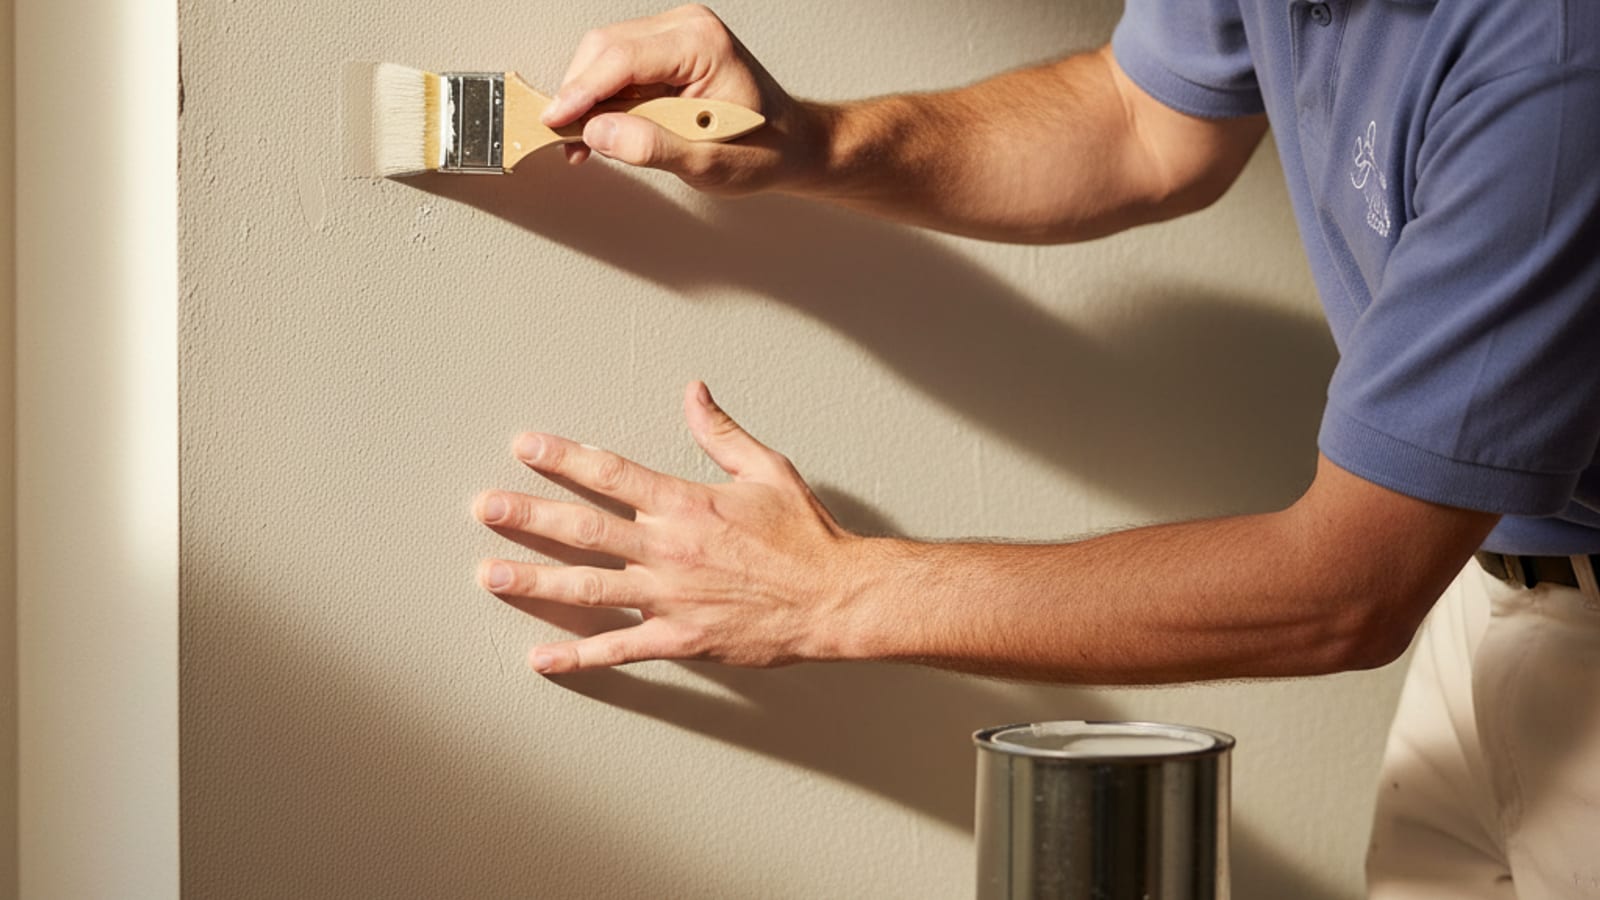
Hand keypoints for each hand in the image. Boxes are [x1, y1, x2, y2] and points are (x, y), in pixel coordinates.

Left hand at [475, 382, 863, 673]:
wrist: (835, 598)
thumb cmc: (805, 535)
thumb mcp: (768, 470)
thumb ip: (721, 433)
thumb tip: (693, 392)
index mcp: (687, 504)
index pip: (611, 473)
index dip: (563, 457)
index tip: (525, 446)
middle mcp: (669, 549)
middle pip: (583, 528)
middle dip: (528, 515)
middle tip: (486, 507)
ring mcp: (670, 597)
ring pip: (588, 587)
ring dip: (535, 581)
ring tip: (490, 575)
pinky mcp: (680, 639)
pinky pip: (619, 648)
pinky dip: (578, 656)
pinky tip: (541, 658)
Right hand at [541, 4, 824, 193]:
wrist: (792, 145)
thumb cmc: (765, 149)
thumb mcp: (710, 162)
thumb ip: (653, 147)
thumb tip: (599, 132)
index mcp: (703, 45)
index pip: (623, 58)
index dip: (582, 91)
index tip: (554, 120)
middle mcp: (687, 28)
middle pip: (605, 49)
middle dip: (579, 94)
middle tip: (567, 140)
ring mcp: (676, 35)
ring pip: (604, 55)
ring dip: (587, 98)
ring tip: (585, 143)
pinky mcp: (666, 51)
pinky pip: (618, 66)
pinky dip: (602, 98)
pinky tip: (600, 129)